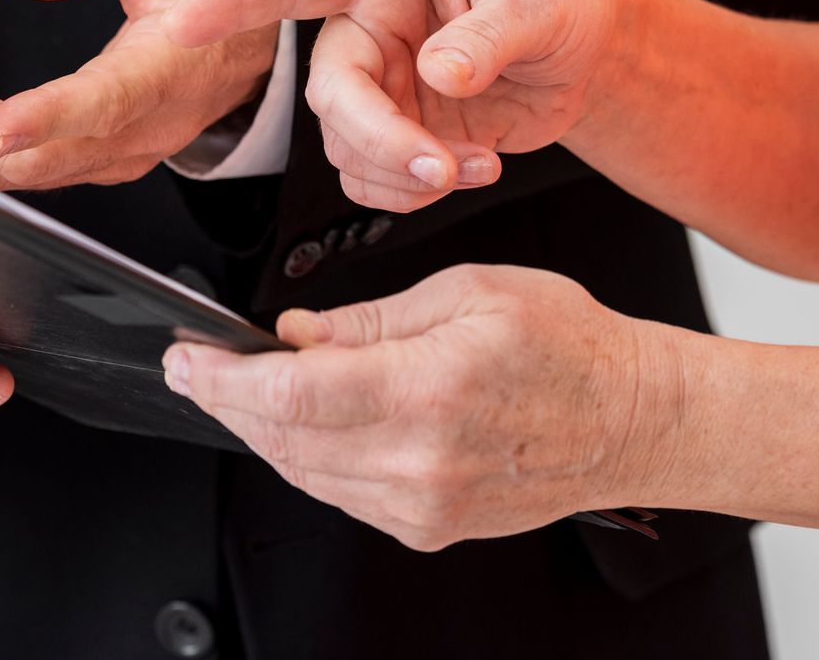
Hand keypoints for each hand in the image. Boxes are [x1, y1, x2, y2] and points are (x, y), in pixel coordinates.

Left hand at [162, 265, 683, 550]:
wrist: (633, 420)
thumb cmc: (567, 345)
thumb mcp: (466, 291)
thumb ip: (370, 317)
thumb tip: (296, 334)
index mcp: (428, 389)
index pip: (291, 394)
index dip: (223, 380)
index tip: (186, 361)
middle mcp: (421, 459)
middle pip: (284, 438)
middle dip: (228, 402)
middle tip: (200, 369)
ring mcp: (424, 504)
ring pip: (304, 472)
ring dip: (263, 430)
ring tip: (249, 388)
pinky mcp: (429, 527)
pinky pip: (340, 495)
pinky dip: (308, 457)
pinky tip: (307, 422)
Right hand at [164, 0, 634, 210]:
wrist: (585, 53)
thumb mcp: (540, 2)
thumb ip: (490, 34)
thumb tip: (441, 71)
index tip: (183, 19)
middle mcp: (367, 23)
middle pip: (329, 90)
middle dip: (377, 137)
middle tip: (439, 165)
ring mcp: (377, 83)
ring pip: (344, 145)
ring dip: (404, 171)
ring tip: (477, 165)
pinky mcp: (393, 132)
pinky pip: (369, 178)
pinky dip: (411, 192)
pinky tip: (468, 172)